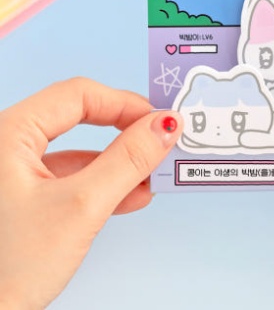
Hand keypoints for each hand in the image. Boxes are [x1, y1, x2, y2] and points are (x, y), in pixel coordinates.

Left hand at [0, 78, 182, 308]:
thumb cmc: (5, 269)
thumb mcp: (79, 207)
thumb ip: (127, 161)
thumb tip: (166, 126)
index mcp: (8, 133)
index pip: (78, 95)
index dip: (124, 103)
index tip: (160, 121)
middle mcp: (8, 145)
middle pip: (80, 120)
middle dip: (126, 133)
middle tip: (161, 141)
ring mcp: (15, 173)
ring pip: (79, 152)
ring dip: (120, 163)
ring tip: (154, 173)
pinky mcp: (24, 198)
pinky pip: (71, 179)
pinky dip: (103, 185)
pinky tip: (132, 195)